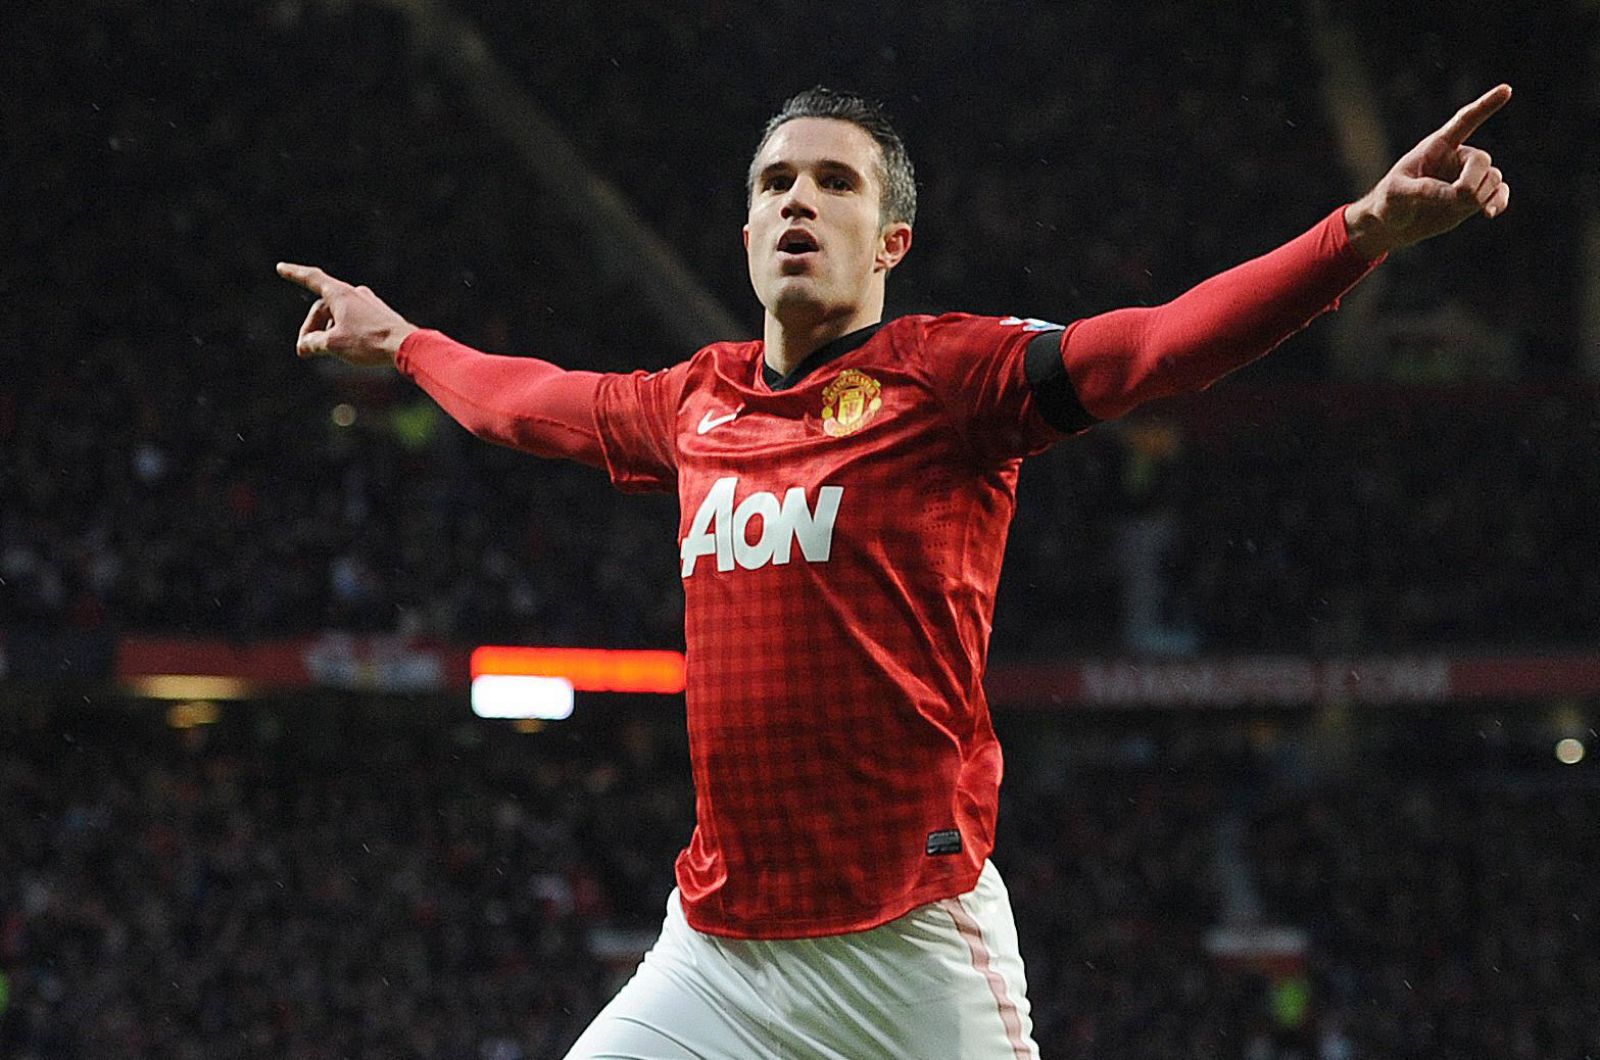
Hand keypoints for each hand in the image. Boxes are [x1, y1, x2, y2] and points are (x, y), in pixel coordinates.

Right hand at [276, 262, 417, 366]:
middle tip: (304, 351)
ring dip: (327, 332)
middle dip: (311, 328)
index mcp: (340, 294)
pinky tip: (346, 349)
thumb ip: (314, 343)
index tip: (281, 268)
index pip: (312, 279)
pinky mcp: (379, 314)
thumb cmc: (370, 342)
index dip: (295, 274)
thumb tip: (305, 346)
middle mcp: (354, 293)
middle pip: (323, 307)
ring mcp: (368, 303)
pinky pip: (353, 320)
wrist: (406, 346)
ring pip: (338, 315)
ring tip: (325, 352)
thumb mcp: (334, 344)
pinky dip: (343, 332)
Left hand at [1343, 84, 1511, 259]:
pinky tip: (1491, 212)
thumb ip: (1422, 190)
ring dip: (1480, 195)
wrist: (1393, 225)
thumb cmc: (1389, 201)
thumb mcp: (1396, 193)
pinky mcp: (1474, 197)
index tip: (1506, 89)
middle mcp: (1457, 158)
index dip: (1485, 106)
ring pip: (1492, 178)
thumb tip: (1454, 194)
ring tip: (1457, 207)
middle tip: (1457, 197)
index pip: (1464, 121)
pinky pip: (1499, 193)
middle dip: (1472, 181)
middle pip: (1481, 160)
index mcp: (1437, 146)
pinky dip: (1499, 200)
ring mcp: (1468, 178)